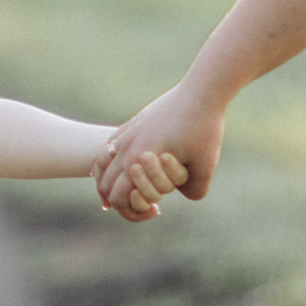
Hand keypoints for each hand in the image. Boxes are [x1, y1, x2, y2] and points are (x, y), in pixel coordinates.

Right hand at [94, 85, 222, 222]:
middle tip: (144, 205)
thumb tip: (182, 195)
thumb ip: (194, 191)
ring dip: (106, 184)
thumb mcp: (205, 168)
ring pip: (100, 166)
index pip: (119, 198)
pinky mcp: (131, 124)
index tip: (156, 210)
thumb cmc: (203, 131)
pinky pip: (106, 149)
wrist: (200, 93)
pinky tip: (113, 171)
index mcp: (139, 161)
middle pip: (105, 185)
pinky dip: (104, 165)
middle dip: (120, 202)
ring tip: (120, 193)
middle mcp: (126, 148)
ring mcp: (126, 134)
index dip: (133, 212)